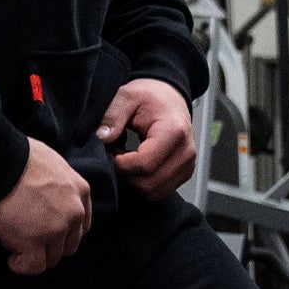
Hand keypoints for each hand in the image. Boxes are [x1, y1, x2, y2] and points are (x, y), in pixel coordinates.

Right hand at [0, 139, 92, 275]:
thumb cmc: (16, 155)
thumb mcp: (51, 161)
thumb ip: (57, 182)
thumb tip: (44, 190)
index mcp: (80, 190)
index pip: (81, 224)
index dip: (61, 230)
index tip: (43, 228)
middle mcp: (74, 212)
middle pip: (68, 244)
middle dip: (48, 244)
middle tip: (25, 234)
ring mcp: (56, 229)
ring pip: (52, 258)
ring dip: (33, 254)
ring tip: (12, 241)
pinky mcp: (35, 242)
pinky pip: (34, 266)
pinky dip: (22, 266)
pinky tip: (12, 260)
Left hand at [97, 78, 196, 199]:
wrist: (169, 97)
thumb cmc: (149, 96)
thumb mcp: (127, 96)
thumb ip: (112, 115)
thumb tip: (101, 137)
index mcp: (174, 132)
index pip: (144, 165)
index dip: (120, 164)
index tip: (111, 150)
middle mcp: (186, 152)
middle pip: (148, 183)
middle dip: (125, 174)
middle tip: (116, 155)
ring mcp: (187, 165)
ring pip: (153, 192)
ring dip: (133, 180)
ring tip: (126, 159)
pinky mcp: (183, 173)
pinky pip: (159, 191)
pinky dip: (143, 183)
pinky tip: (136, 165)